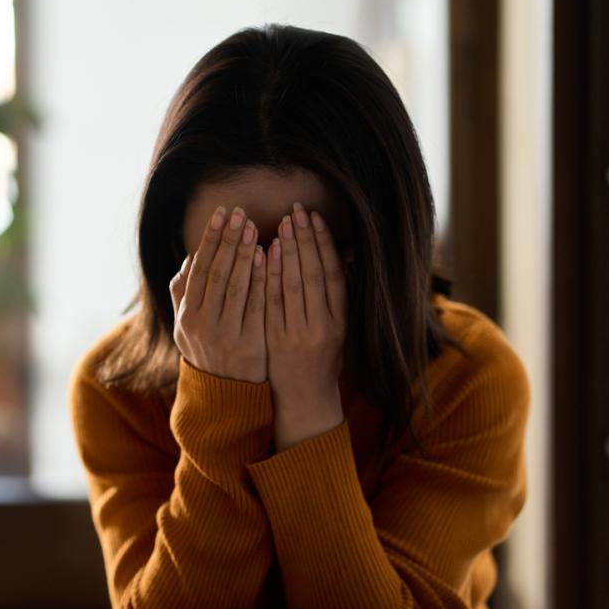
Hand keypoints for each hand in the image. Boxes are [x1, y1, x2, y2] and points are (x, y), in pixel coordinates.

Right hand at [170, 205, 267, 382]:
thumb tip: (189, 258)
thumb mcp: (186, 327)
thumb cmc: (208, 353)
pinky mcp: (250, 344)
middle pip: (216, 273)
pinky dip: (260, 279)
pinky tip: (268, 257)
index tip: (222, 214)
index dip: (210, 239)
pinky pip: (256, 305)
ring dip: (244, 254)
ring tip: (254, 228)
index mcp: (187, 316)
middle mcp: (202, 324)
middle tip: (240, 213)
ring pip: (235, 286)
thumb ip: (183, 293)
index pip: (199, 269)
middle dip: (228, 240)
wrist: (225, 397)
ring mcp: (225, 335)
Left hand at [265, 202, 347, 450]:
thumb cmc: (324, 357)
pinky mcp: (275, 340)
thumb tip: (343, 255)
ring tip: (282, 224)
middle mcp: (321, 326)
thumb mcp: (340, 328)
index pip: (332, 274)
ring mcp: (297, 334)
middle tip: (296, 211)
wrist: (305, 398)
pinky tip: (265, 253)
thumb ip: (339, 295)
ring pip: (291, 285)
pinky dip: (269, 276)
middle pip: (312, 275)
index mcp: (340, 321)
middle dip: (304, 240)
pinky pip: (271, 303)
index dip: (324, 244)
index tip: (315, 219)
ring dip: (286, 252)